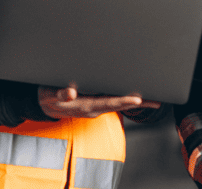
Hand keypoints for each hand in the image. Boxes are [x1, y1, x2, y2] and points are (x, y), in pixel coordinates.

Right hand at [38, 85, 160, 118]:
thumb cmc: (49, 96)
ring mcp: (97, 106)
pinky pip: (115, 102)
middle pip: (119, 105)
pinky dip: (128, 100)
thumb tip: (70, 93)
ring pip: (119, 104)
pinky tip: (140, 98)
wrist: (45, 104)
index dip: (123, 101)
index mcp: (85, 105)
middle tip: (156, 100)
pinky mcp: (97, 102)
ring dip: (137, 102)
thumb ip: (60, 94)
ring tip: (155, 99)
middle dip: (138, 103)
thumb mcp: (50, 94)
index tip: (137, 100)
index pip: (108, 103)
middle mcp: (94, 108)